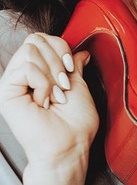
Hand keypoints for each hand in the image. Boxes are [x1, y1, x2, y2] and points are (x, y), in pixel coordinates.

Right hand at [0, 33, 97, 169]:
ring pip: (30, 49)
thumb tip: (81, 52)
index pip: (42, 38)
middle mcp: (23, 76)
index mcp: (39, 73)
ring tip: (54, 95)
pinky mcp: (6, 91)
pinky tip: (44, 100)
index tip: (71, 70)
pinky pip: (26, 67)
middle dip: (57, 60)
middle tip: (62, 86)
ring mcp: (12, 82)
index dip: (61, 49)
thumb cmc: (76, 125)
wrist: (70, 146)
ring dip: (51, 74)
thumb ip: (75, 67)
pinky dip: (43, 83)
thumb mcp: (79, 87)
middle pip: (35, 39)